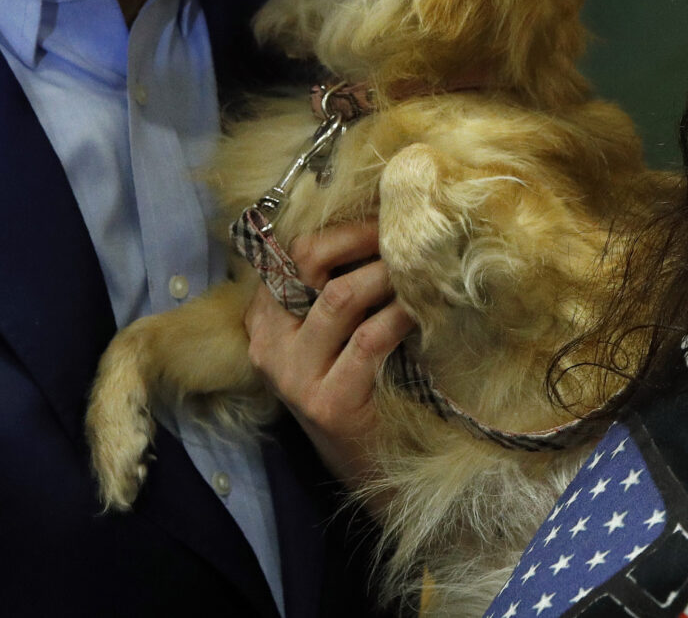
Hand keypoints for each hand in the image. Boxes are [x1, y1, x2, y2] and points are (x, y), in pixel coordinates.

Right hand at [244, 219, 414, 491]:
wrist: (371, 468)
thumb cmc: (359, 386)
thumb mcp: (333, 335)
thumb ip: (335, 288)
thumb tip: (382, 223)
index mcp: (265, 319)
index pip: (292, 251)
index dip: (342, 229)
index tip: (384, 218)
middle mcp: (270, 344)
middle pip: (308, 262)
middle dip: (361, 239)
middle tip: (405, 234)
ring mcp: (295, 375)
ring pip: (340, 297)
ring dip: (386, 274)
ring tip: (419, 267)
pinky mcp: (329, 401)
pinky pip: (369, 339)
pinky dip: (399, 316)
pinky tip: (422, 308)